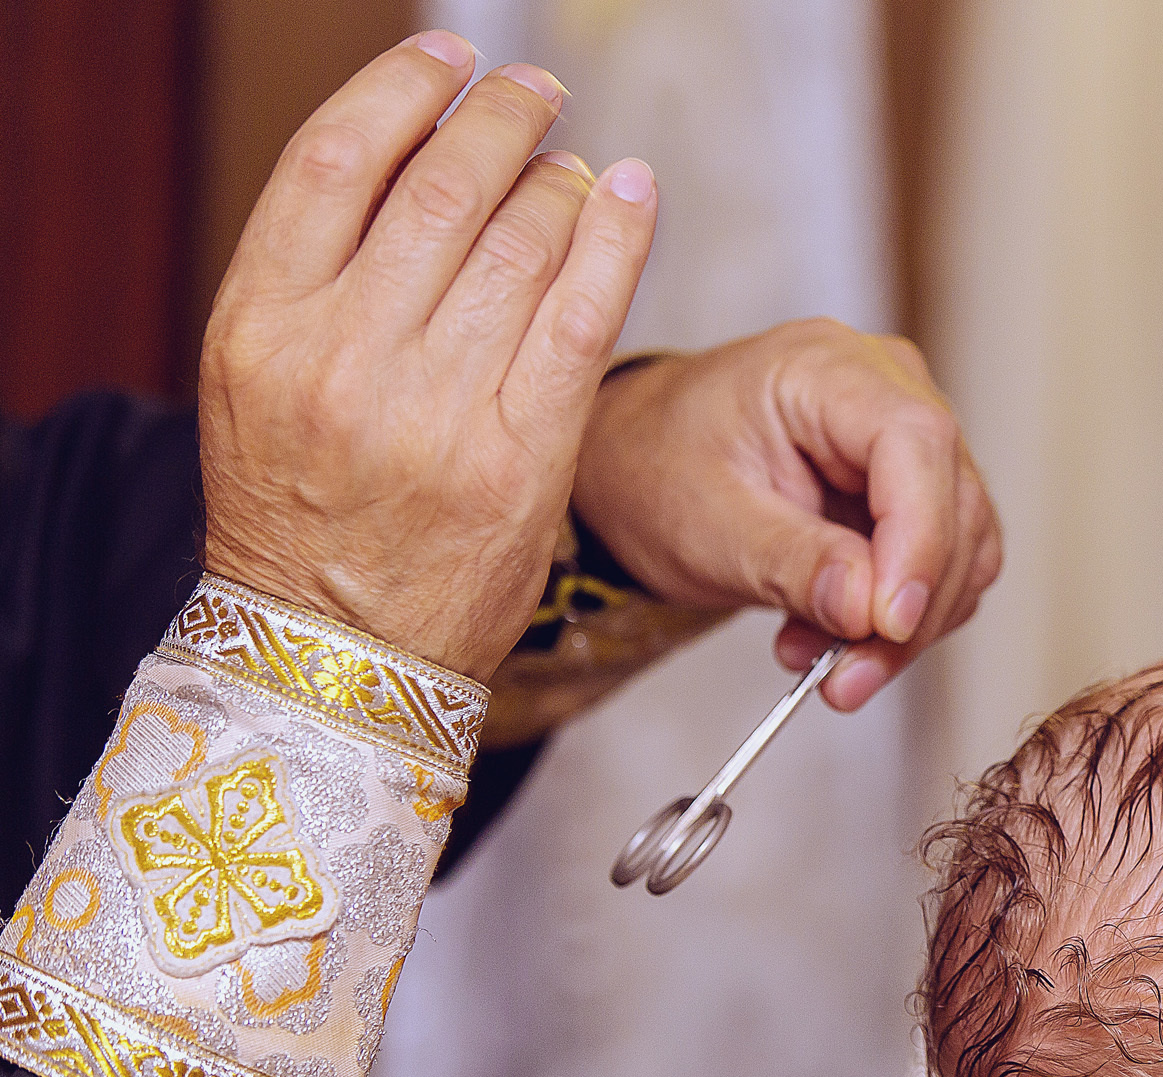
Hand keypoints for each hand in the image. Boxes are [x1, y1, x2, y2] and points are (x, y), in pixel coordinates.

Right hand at [199, 33, 657, 679]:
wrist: (335, 656)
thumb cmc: (303, 516)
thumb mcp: (258, 384)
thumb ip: (318, 282)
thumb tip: (410, 168)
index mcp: (261, 324)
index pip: (335, 161)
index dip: (402, 91)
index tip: (448, 62)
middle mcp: (344, 357)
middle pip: (439, 191)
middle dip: (499, 123)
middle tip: (533, 94)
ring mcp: (436, 410)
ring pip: (517, 245)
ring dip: (560, 185)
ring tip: (573, 166)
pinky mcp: (521, 457)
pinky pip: (583, 318)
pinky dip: (616, 241)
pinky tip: (631, 196)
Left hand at [570, 321, 1002, 711]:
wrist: (644, 469)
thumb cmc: (660, 471)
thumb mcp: (707, 525)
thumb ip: (791, 562)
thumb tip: (868, 608)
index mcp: (825, 368)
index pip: (915, 441)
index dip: (919, 538)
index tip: (887, 622)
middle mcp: (888, 389)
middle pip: (952, 500)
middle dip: (910, 606)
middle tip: (846, 677)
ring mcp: (910, 441)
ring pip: (964, 544)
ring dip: (909, 625)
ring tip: (826, 666)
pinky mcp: (919, 491)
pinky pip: (948, 564)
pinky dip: (905, 619)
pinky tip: (838, 638)